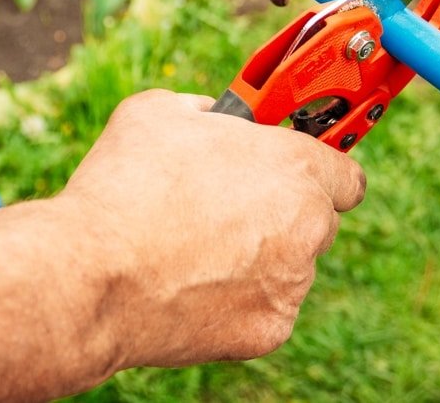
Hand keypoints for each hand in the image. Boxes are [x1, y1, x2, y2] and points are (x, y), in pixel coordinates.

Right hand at [58, 90, 365, 367]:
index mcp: (295, 166)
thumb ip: (207, 110)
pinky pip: (265, 310)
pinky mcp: (269, 330)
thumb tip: (213, 119)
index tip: (295, 178)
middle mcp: (308, 225)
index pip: (347, 176)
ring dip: (260, 260)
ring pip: (290, 268)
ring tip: (195, 250)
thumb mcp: (161, 112)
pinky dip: (238, 302)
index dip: (321, 175)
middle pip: (317, 222)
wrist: (92, 274)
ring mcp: (292, 283)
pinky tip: (191, 286)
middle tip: (228, 211)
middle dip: (285, 216)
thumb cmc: (126, 185)